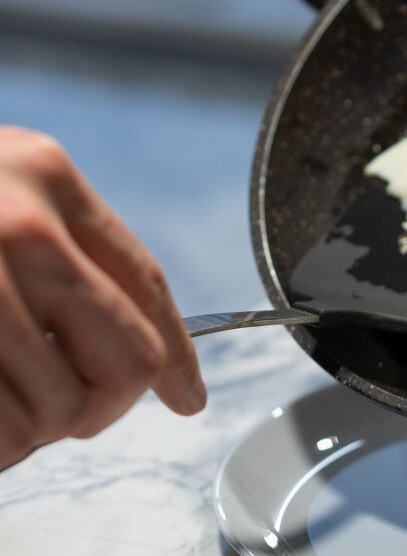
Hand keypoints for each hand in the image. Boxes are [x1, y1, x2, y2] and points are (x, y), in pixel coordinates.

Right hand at [0, 127, 204, 468]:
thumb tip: (142, 357)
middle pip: (123, 359)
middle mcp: (15, 221)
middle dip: (104, 405)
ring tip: (2, 410)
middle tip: (73, 416)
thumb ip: (60, 249)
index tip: (188, 398)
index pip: (147, 285)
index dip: (179, 356)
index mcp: (45, 175)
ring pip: (53, 408)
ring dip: (31, 431)